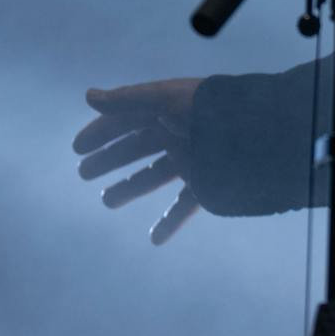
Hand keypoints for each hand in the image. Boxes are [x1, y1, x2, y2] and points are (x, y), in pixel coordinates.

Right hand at [75, 79, 203, 244]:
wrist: (256, 134)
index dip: (103, 132)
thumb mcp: (164, 100)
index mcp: (169, 110)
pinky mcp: (208, 181)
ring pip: (156, 175)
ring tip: (108, 201)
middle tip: (84, 174)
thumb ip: (127, 100)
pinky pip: (186, 203)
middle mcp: (179, 132)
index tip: (78, 149)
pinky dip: (172, 221)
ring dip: (132, 187)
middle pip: (139, 147)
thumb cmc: (207, 111)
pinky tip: (155, 239)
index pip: (129, 119)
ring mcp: (194, 157)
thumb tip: (88, 96)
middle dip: (112, 159)